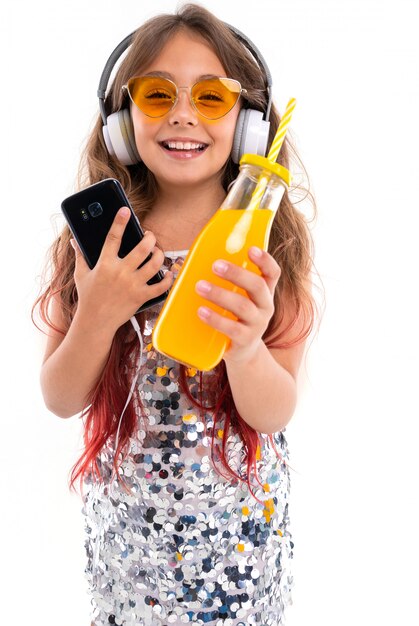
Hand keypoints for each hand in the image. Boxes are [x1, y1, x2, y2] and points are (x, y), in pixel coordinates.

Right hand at [71, 207, 172, 331]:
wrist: (95, 322)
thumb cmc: (88, 297)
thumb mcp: (81, 274)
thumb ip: (80, 255)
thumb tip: (75, 240)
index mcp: (105, 264)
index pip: (113, 237)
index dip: (119, 222)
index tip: (126, 210)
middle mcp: (120, 272)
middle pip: (142, 248)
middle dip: (149, 238)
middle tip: (149, 236)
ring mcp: (132, 285)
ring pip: (155, 264)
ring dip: (159, 254)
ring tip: (157, 252)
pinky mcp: (141, 297)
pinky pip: (161, 286)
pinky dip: (168, 278)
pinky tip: (168, 273)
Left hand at [195, 246, 280, 363]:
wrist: (243, 352)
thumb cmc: (236, 318)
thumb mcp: (239, 299)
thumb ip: (227, 284)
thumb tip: (193, 262)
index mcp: (265, 293)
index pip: (272, 273)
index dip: (265, 260)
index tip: (251, 249)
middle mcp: (265, 307)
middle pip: (257, 286)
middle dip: (236, 274)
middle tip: (215, 265)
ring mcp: (257, 325)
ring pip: (243, 306)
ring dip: (220, 294)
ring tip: (200, 286)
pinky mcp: (245, 340)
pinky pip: (232, 329)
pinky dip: (216, 319)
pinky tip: (201, 312)